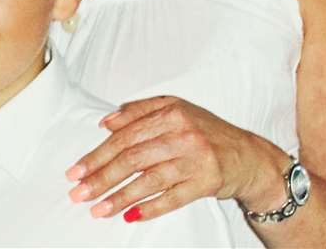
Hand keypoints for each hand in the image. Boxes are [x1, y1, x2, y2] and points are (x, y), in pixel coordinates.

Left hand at [66, 96, 287, 221]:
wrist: (248, 156)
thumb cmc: (206, 132)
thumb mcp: (176, 110)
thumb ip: (140, 111)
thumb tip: (106, 123)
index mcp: (170, 111)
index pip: (124, 136)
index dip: (98, 154)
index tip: (76, 171)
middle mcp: (182, 133)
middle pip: (132, 158)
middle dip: (101, 177)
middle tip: (79, 192)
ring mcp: (195, 159)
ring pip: (148, 180)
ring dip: (119, 197)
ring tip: (97, 209)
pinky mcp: (205, 183)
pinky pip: (172, 198)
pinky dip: (150, 208)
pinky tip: (130, 216)